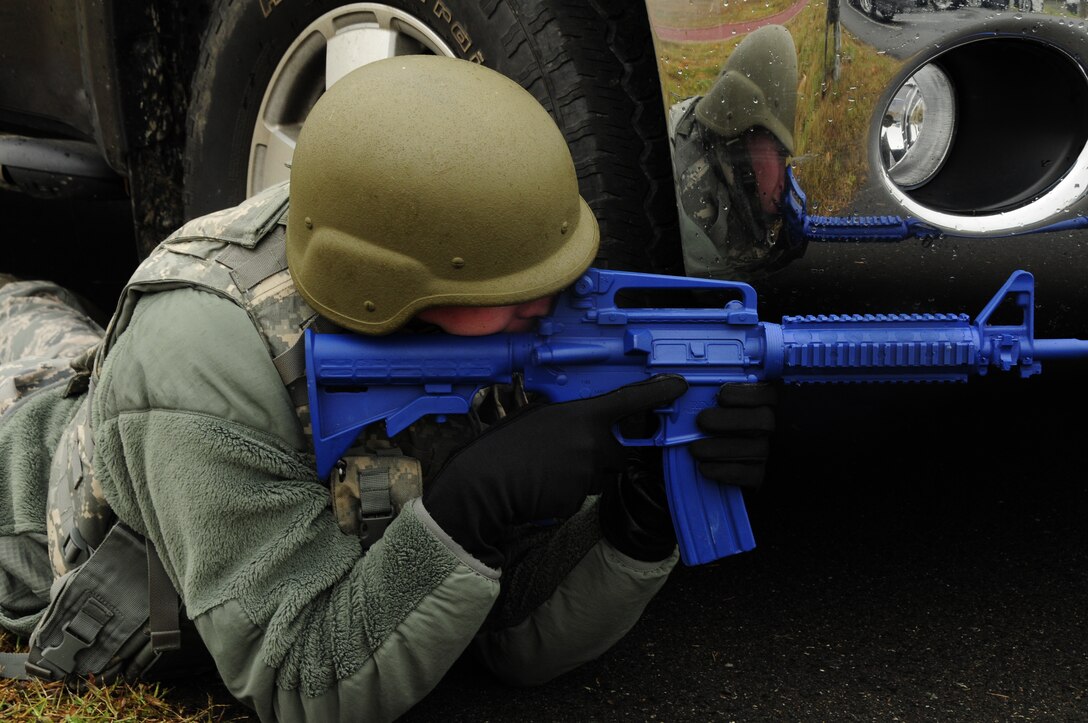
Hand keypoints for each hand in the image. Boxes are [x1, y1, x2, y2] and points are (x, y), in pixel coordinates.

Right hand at [423, 375, 687, 567]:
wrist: (483, 485)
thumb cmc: (503, 447)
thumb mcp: (538, 417)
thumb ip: (569, 420)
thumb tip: (585, 426)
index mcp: (581, 416)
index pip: (630, 401)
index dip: (658, 392)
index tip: (679, 386)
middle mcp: (591, 444)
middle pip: (619, 452)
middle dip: (604, 456)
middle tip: (567, 455)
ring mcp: (587, 474)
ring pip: (600, 476)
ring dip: (584, 475)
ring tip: (546, 472)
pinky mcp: (578, 500)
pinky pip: (581, 496)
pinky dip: (566, 494)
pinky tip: (541, 489)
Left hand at [691, 382, 776, 488]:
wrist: (696, 463)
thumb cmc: (696, 424)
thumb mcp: (696, 404)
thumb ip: (696, 392)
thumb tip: (680, 381)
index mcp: (756, 402)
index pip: (766, 393)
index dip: (746, 393)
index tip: (721, 396)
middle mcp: (765, 426)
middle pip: (764, 421)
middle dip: (730, 420)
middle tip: (701, 421)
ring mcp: (764, 451)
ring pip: (756, 449)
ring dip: (721, 448)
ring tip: (695, 448)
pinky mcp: (757, 474)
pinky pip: (751, 474)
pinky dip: (725, 471)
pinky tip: (705, 467)